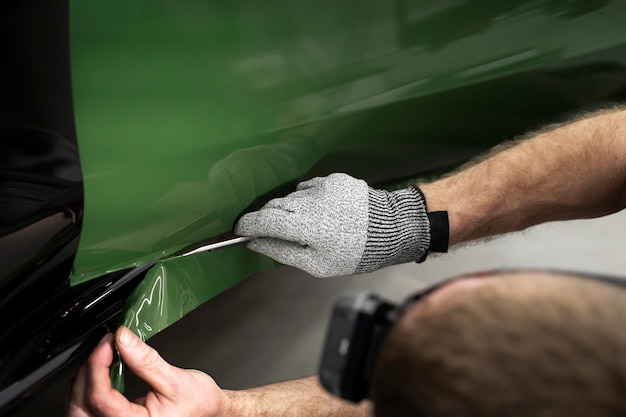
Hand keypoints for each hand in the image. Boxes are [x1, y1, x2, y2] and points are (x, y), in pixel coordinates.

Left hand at [67, 326, 224, 416]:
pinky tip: (98, 376)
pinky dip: (86, 393)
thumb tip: (123, 339)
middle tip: (102, 349)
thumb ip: (145, 360)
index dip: (97, 366)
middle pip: (80, 409)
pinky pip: (88, 413)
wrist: (209, 412)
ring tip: (100, 360)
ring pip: (78, 412)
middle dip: (85, 375)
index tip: (106, 343)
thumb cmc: (198, 403)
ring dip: (82, 384)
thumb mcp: (175, 379)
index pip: (100, 399)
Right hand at [235, 173, 430, 276]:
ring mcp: (321, 186)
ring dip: (290, 209)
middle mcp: (309, 201)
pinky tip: (325, 212)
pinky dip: (309, 199)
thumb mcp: (316, 264)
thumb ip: (282, 252)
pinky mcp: (334, 179)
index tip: (239, 231)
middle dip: (267, 219)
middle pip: (273, 206)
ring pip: (291, 197)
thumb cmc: (354, 253)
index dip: (246, 226)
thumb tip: (255, 243)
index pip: (262, 220)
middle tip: (274, 233)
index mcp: (304, 226)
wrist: (392, 228)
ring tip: (308, 225)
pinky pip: (310, 188)